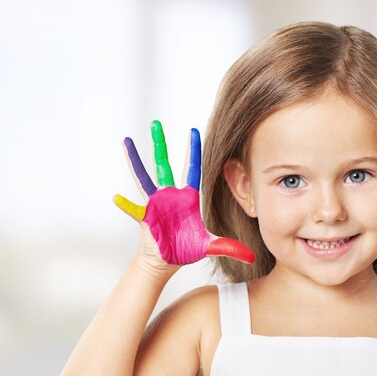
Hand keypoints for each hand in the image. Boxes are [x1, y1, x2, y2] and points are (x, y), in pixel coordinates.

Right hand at [113, 120, 254, 265]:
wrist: (167, 262)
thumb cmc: (186, 249)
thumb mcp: (210, 246)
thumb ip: (229, 247)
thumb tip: (251, 257)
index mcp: (188, 198)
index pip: (192, 169)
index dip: (193, 150)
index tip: (194, 130)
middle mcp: (170, 195)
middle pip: (164, 164)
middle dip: (161, 144)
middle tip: (156, 123)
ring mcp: (155, 203)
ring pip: (144, 177)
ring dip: (135, 160)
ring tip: (126, 141)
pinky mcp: (145, 217)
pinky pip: (134, 209)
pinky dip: (126, 204)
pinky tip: (116, 197)